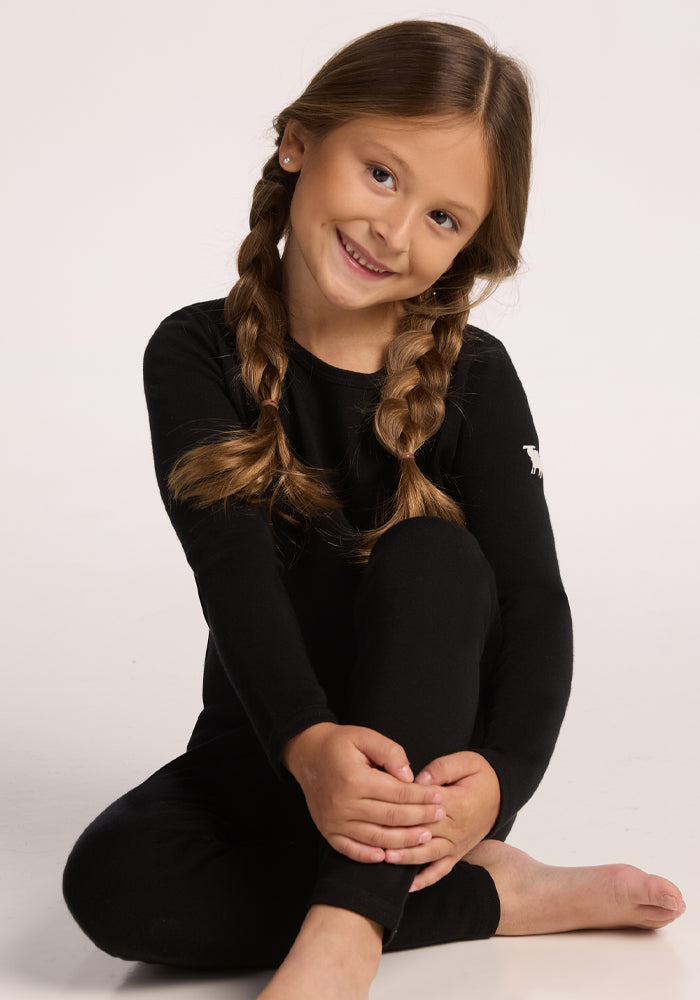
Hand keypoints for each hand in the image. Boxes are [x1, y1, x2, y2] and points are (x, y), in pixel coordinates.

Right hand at [283, 722, 444, 863]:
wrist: (306, 754)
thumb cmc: (339, 743)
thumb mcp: (365, 736)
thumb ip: (390, 752)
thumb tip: (409, 776)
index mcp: (355, 779)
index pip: (397, 793)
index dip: (421, 796)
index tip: (439, 797)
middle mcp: (343, 804)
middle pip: (390, 817)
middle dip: (419, 818)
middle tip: (440, 817)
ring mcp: (334, 821)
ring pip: (376, 838)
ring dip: (403, 841)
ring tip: (425, 837)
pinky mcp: (327, 831)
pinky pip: (350, 849)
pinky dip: (369, 856)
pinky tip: (387, 856)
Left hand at [383, 751, 500, 891]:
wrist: (502, 793)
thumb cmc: (480, 775)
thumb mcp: (465, 762)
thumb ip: (441, 768)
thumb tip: (418, 779)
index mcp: (458, 804)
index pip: (427, 808)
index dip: (405, 809)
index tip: (382, 807)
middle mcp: (458, 828)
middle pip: (424, 833)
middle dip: (399, 835)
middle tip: (374, 834)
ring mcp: (458, 844)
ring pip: (429, 855)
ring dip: (407, 857)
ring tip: (386, 857)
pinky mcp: (457, 854)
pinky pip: (441, 871)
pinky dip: (425, 880)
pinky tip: (408, 886)